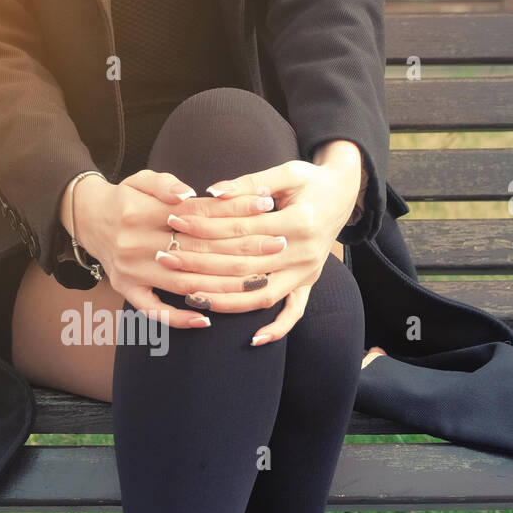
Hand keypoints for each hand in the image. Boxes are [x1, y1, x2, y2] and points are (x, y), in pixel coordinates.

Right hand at [66, 169, 287, 328]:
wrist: (85, 218)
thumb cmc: (124, 197)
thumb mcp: (141, 178)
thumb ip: (166, 184)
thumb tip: (189, 194)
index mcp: (142, 212)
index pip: (198, 215)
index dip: (234, 211)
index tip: (267, 207)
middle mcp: (136, 243)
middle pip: (199, 251)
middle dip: (242, 249)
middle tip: (277, 246)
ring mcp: (131, 270)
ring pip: (184, 283)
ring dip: (223, 286)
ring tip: (258, 283)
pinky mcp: (126, 289)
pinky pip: (153, 310)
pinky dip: (179, 318)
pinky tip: (207, 320)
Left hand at [159, 148, 361, 344]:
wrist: (345, 193)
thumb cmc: (311, 180)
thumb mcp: (286, 172)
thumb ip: (249, 183)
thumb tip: (213, 192)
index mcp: (300, 221)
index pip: (242, 229)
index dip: (206, 226)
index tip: (175, 222)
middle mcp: (306, 253)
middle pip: (244, 266)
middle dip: (202, 263)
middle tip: (167, 258)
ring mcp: (308, 272)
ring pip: (262, 295)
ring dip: (225, 300)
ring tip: (189, 297)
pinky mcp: (309, 282)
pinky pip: (294, 312)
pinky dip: (277, 329)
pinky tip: (254, 340)